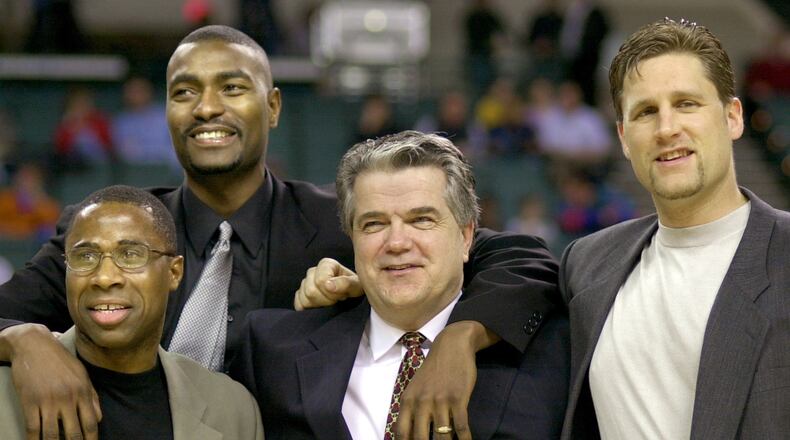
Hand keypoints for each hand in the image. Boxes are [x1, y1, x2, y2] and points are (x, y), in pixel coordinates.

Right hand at [0, 324, 100, 439]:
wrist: (34, 345)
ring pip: (51, 434)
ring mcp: (48, 400)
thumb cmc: (60, 360)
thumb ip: (92, 396)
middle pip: (73, 432)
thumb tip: (99, 418)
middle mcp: (68, 397)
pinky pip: (32, 428)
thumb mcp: (81, 374)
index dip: (91, 439)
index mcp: (83, 391)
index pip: (91, 422)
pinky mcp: (29, 401)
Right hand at [294, 258, 361, 309]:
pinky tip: (321, 307)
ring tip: (331, 302)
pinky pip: (298, 304)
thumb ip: (345, 283)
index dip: (332, 292)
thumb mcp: (357, 285)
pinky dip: (309, 309)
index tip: (343, 295)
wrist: (352, 296)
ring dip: (319, 305)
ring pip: (304, 298)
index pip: (320, 280)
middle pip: (310, 291)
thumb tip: (328, 285)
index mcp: (326, 265)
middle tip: (337, 300)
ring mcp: (305, 283)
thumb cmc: (355, 288)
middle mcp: (313, 271)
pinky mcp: (300, 295)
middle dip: (326, 300)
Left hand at [395, 321, 499, 439]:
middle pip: (420, 438)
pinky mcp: (458, 398)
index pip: (402, 432)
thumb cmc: (434, 369)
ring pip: (442, 435)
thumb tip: (407, 434)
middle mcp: (421, 402)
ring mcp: (440, 400)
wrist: (452, 345)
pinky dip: (465, 439)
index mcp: (408, 400)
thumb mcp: (415, 387)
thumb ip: (411, 408)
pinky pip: (460, 426)